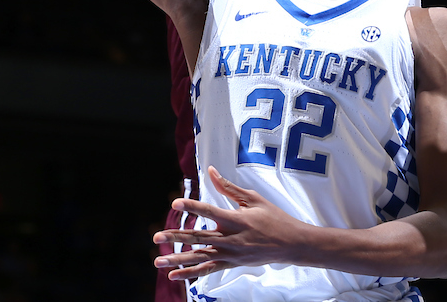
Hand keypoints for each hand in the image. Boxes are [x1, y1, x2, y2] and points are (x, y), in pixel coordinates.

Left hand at [151, 165, 305, 280]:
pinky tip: (174, 275)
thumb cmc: (273, 217)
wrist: (290, 243)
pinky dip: (190, 273)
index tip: (176, 202)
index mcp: (237, 219)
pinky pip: (208, 270)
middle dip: (175, 237)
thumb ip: (229, 188)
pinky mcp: (231, 264)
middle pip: (198, 237)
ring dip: (177, 259)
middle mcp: (231, 238)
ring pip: (199, 257)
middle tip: (156, 237)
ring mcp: (230, 254)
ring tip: (158, 260)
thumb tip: (211, 171)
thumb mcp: (253, 199)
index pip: (210, 211)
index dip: (193, 206)